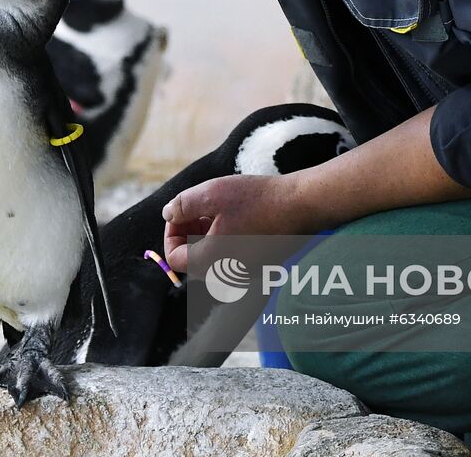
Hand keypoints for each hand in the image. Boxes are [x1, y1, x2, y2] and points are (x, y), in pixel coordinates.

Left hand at [161, 174, 311, 272]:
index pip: (174, 257)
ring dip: (208, 234)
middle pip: (192, 259)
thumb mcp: (211, 193)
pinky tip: (239, 218)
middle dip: (190, 232)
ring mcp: (243, 275)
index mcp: (209, 262)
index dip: (171, 231)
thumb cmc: (257, 199)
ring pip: (212, 258)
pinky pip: (231, 259)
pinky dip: (226, 240)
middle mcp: (225, 276)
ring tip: (221, 209)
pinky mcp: (258, 268)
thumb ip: (182, 205)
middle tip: (201, 207)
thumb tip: (168, 213)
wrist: (301, 205)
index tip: (182, 210)